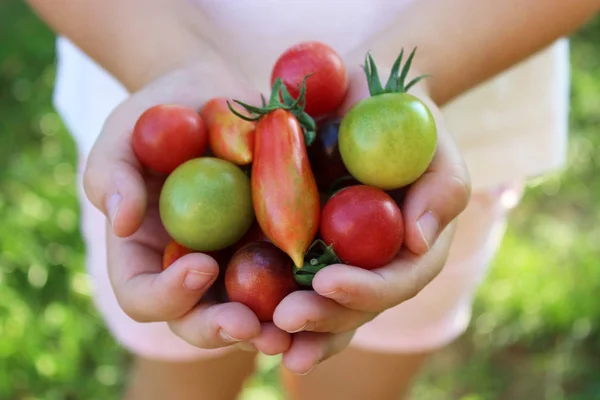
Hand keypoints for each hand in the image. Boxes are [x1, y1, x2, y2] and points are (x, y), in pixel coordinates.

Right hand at [83, 64, 291, 355]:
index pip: (142, 295)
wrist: (219, 92)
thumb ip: (112, 172)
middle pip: (195, 322)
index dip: (167, 294)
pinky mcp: (276, 247)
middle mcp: (189, 270)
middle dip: (219, 329)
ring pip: (246, 315)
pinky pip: (289, 282)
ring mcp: (234, 263)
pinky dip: (304, 296)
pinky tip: (326, 294)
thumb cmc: (163, 111)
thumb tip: (123, 222)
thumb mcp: (126, 131)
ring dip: (266, 329)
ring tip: (290, 331)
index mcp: (146, 253)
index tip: (202, 264)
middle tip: (248, 324)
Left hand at [272, 65, 470, 373]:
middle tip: (285, 318)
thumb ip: (440, 185)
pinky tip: (241, 325)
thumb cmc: (393, 111)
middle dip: (322, 317)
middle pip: (354, 308)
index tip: (327, 282)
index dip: (365, 289)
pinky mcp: (299, 252)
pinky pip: (283, 287)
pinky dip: (265, 309)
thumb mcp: (425, 135)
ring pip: (320, 311)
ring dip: (293, 330)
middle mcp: (374, 265)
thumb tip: (419, 241)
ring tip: (262, 338)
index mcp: (410, 245)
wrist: (348, 97)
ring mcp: (337, 262)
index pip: (395, 280)